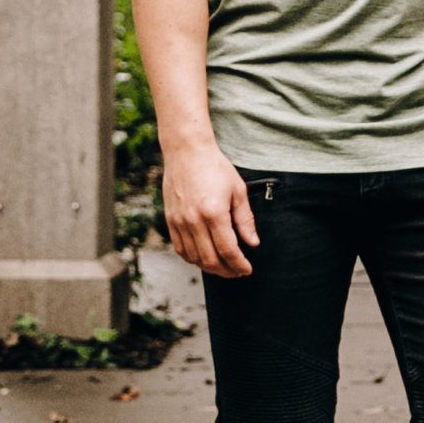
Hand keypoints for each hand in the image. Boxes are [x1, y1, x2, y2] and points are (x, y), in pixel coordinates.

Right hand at [161, 136, 259, 279]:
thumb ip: (245, 220)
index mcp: (214, 213)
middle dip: (227, 271)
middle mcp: (194, 221)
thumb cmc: (215, 167)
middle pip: (210, 260)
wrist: (186, 151)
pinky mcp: (170, 221)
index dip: (239, 265)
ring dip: (210, 268)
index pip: (228, 251)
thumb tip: (252, 243)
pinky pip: (180, 249)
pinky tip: (204, 257)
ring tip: (223, 266)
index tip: (247, 269)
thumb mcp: (238, 190)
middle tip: (237, 271)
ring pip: (194, 258)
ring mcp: (179, 222)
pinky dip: (193, 259)